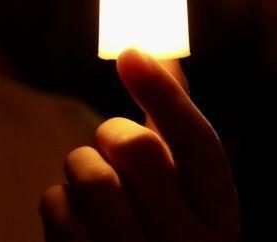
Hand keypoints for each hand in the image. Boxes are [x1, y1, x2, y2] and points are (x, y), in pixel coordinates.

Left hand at [39, 48, 239, 240]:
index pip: (200, 143)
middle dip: (111, 133)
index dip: (166, 92)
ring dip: (80, 166)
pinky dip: (57, 203)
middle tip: (108, 146)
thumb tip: (161, 52)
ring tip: (90, 186)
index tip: (132, 52)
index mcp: (219, 220)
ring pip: (92, 175)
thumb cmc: (155, 233)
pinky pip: (57, 207)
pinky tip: (74, 221)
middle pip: (139, 149)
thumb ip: (172, 127)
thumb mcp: (180, 193)